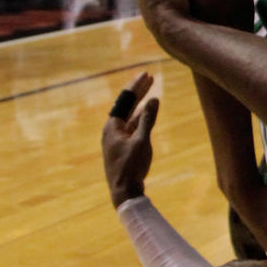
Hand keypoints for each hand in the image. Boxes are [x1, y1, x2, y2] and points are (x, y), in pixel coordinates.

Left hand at [101, 71, 158, 205]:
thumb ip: (148, 119)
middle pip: (126, 105)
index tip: (146, 74)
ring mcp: (116, 139)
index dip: (136, 86)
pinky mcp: (122, 147)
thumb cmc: (131, 167)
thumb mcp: (142, 141)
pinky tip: (147, 112)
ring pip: (129, 115)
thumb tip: (154, 99)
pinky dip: (140, 117)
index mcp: (112, 127)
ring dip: (140, 103)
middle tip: (149, 77)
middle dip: (138, 91)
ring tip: (150, 91)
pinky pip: (131, 126)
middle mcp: (112, 130)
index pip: (125, 100)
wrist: (124, 192)